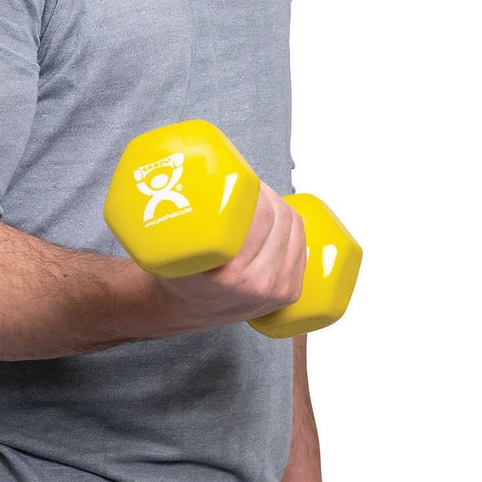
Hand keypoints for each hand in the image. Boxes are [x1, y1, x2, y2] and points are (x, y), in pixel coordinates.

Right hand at [155, 183, 307, 332]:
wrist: (186, 309)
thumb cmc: (181, 274)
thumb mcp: (178, 246)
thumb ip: (191, 216)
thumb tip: (205, 171)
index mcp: (231, 272)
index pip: (262, 216)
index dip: (258, 191)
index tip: (244, 181)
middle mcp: (257, 284)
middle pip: (281, 220)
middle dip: (270, 196)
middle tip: (252, 188)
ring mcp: (276, 291)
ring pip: (295, 233)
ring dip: (282, 210)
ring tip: (264, 202)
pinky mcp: (288, 294)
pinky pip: (302, 252)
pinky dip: (294, 231)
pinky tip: (281, 221)